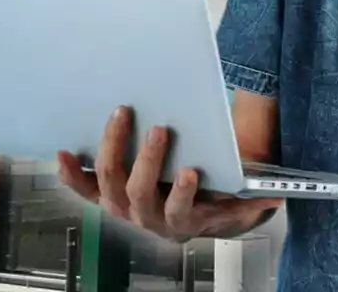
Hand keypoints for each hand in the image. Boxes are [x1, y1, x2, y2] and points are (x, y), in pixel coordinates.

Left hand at [57, 106, 281, 242]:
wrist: (192, 215)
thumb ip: (251, 197)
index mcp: (183, 219)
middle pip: (140, 192)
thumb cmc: (210, 198)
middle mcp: (148, 218)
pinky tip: (63, 152)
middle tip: (160, 130)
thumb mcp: (234, 199)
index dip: (183, 194)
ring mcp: (122, 207)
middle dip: (149, 160)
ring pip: (111, 184)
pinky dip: (70, 172)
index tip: (191, 171)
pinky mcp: (105, 197)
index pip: (182, 210)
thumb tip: (273, 195)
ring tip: (122, 118)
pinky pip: (82, 189)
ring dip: (114, 150)